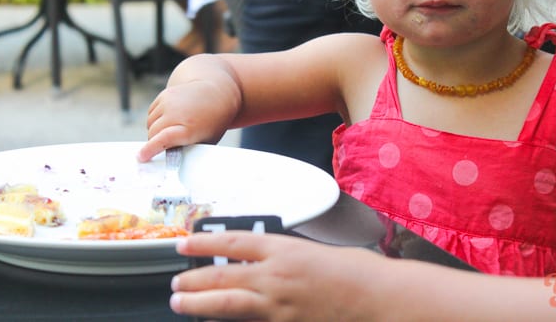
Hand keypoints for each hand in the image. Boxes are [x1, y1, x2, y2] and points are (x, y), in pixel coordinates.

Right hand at [140, 64, 240, 161]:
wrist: (216, 94)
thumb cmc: (212, 123)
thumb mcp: (205, 141)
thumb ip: (187, 150)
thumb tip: (170, 162)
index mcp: (189, 128)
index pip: (163, 139)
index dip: (150, 149)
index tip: (142, 157)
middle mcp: (176, 113)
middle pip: (153, 133)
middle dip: (155, 142)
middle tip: (166, 145)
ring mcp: (169, 102)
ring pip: (150, 123)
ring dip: (155, 130)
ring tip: (171, 130)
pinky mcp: (165, 95)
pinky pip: (151, 113)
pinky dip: (155, 120)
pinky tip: (169, 120)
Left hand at [170, 232, 387, 320]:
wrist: (380, 299)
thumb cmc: (357, 272)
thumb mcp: (315, 252)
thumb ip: (284, 257)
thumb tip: (262, 262)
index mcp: (283, 250)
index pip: (232, 242)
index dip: (203, 243)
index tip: (183, 244)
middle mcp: (276, 277)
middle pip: (221, 276)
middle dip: (193, 280)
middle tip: (175, 283)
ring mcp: (279, 306)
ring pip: (227, 304)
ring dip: (200, 304)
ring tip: (181, 303)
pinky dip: (231, 321)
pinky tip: (217, 321)